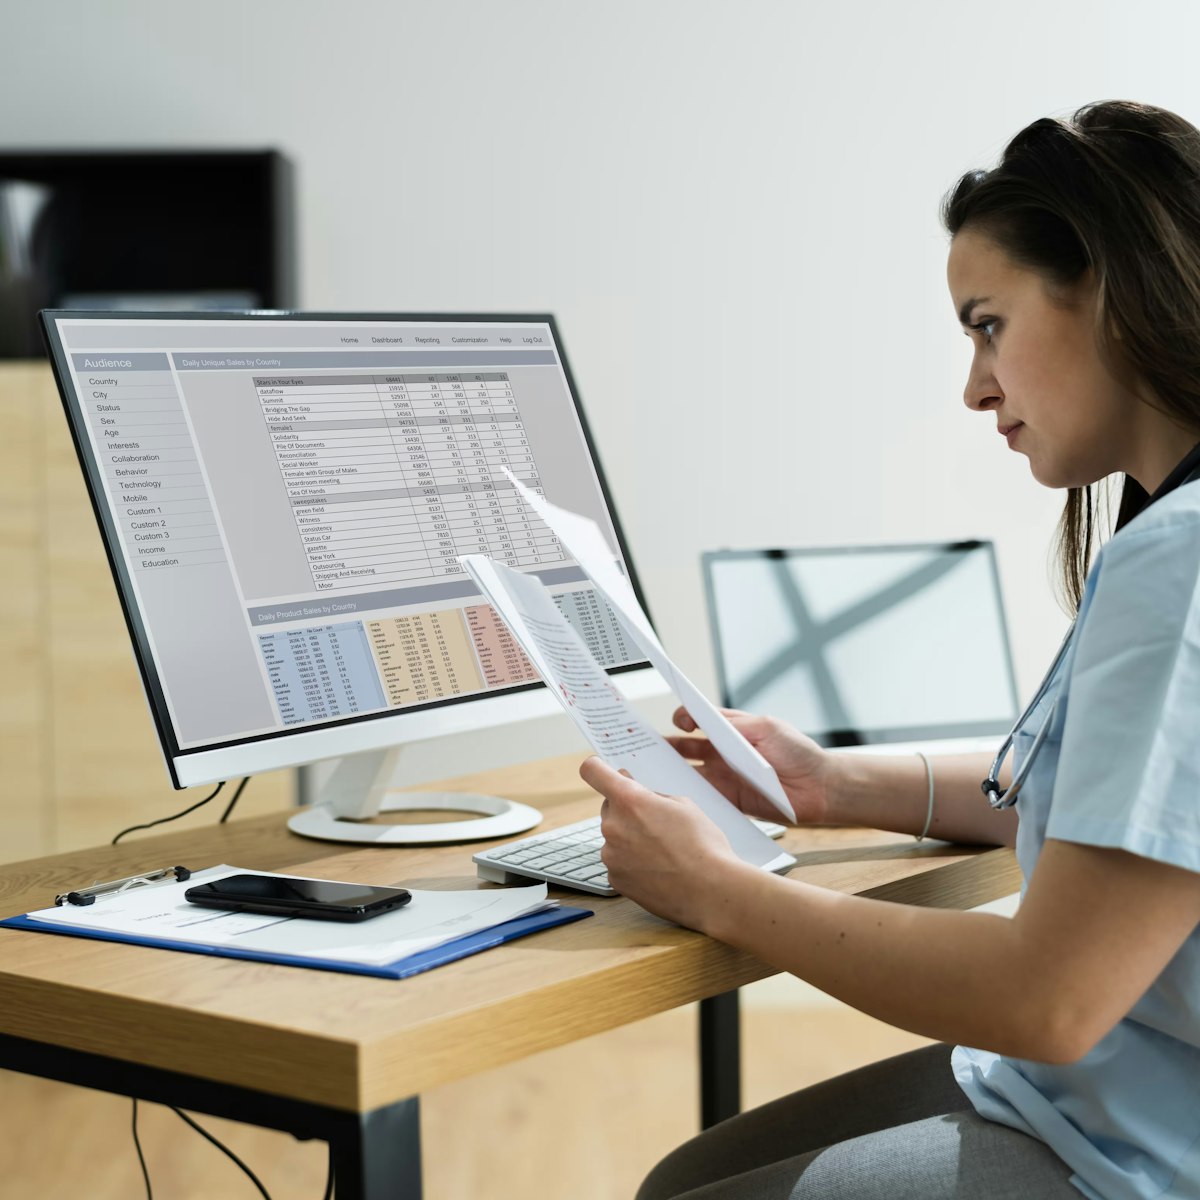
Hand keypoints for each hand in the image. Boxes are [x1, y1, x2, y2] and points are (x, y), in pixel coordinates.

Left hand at [579, 756, 746, 929]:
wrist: (711, 891)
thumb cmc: (703, 846)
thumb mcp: (683, 804)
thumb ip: (652, 795)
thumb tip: (636, 791)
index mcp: (629, 800)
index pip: (592, 771)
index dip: (597, 768)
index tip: (603, 771)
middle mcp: (613, 826)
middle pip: (609, 807)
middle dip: (627, 810)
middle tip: (655, 821)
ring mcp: (611, 855)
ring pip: (615, 837)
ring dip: (630, 838)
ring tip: (662, 851)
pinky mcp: (615, 878)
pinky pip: (618, 862)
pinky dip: (632, 862)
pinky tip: (657, 869)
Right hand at [666, 706, 833, 824]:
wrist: (820, 788)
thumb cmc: (798, 752)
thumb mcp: (767, 728)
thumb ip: (736, 725)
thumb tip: (706, 722)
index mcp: (732, 731)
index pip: (700, 719)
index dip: (684, 717)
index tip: (677, 721)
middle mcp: (724, 753)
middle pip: (686, 747)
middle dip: (666, 744)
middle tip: (645, 745)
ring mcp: (724, 777)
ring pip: (689, 772)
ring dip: (671, 771)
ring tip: (652, 771)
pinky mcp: (729, 800)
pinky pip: (703, 798)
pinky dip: (687, 796)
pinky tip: (674, 795)